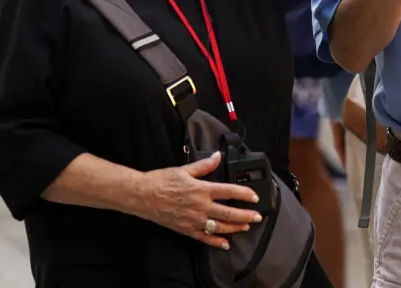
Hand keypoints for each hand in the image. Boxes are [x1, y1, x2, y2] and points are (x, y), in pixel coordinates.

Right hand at [133, 151, 263, 250]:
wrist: (143, 196)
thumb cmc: (161, 181)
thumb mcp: (184, 170)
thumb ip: (204, 165)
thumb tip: (217, 156)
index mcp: (201, 189)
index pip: (228, 192)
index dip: (244, 195)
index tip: (254, 197)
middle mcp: (200, 206)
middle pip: (228, 213)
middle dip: (245, 215)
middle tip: (258, 216)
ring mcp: (194, 220)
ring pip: (220, 227)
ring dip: (235, 227)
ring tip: (246, 226)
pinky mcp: (186, 229)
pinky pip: (204, 238)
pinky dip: (216, 242)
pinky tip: (225, 244)